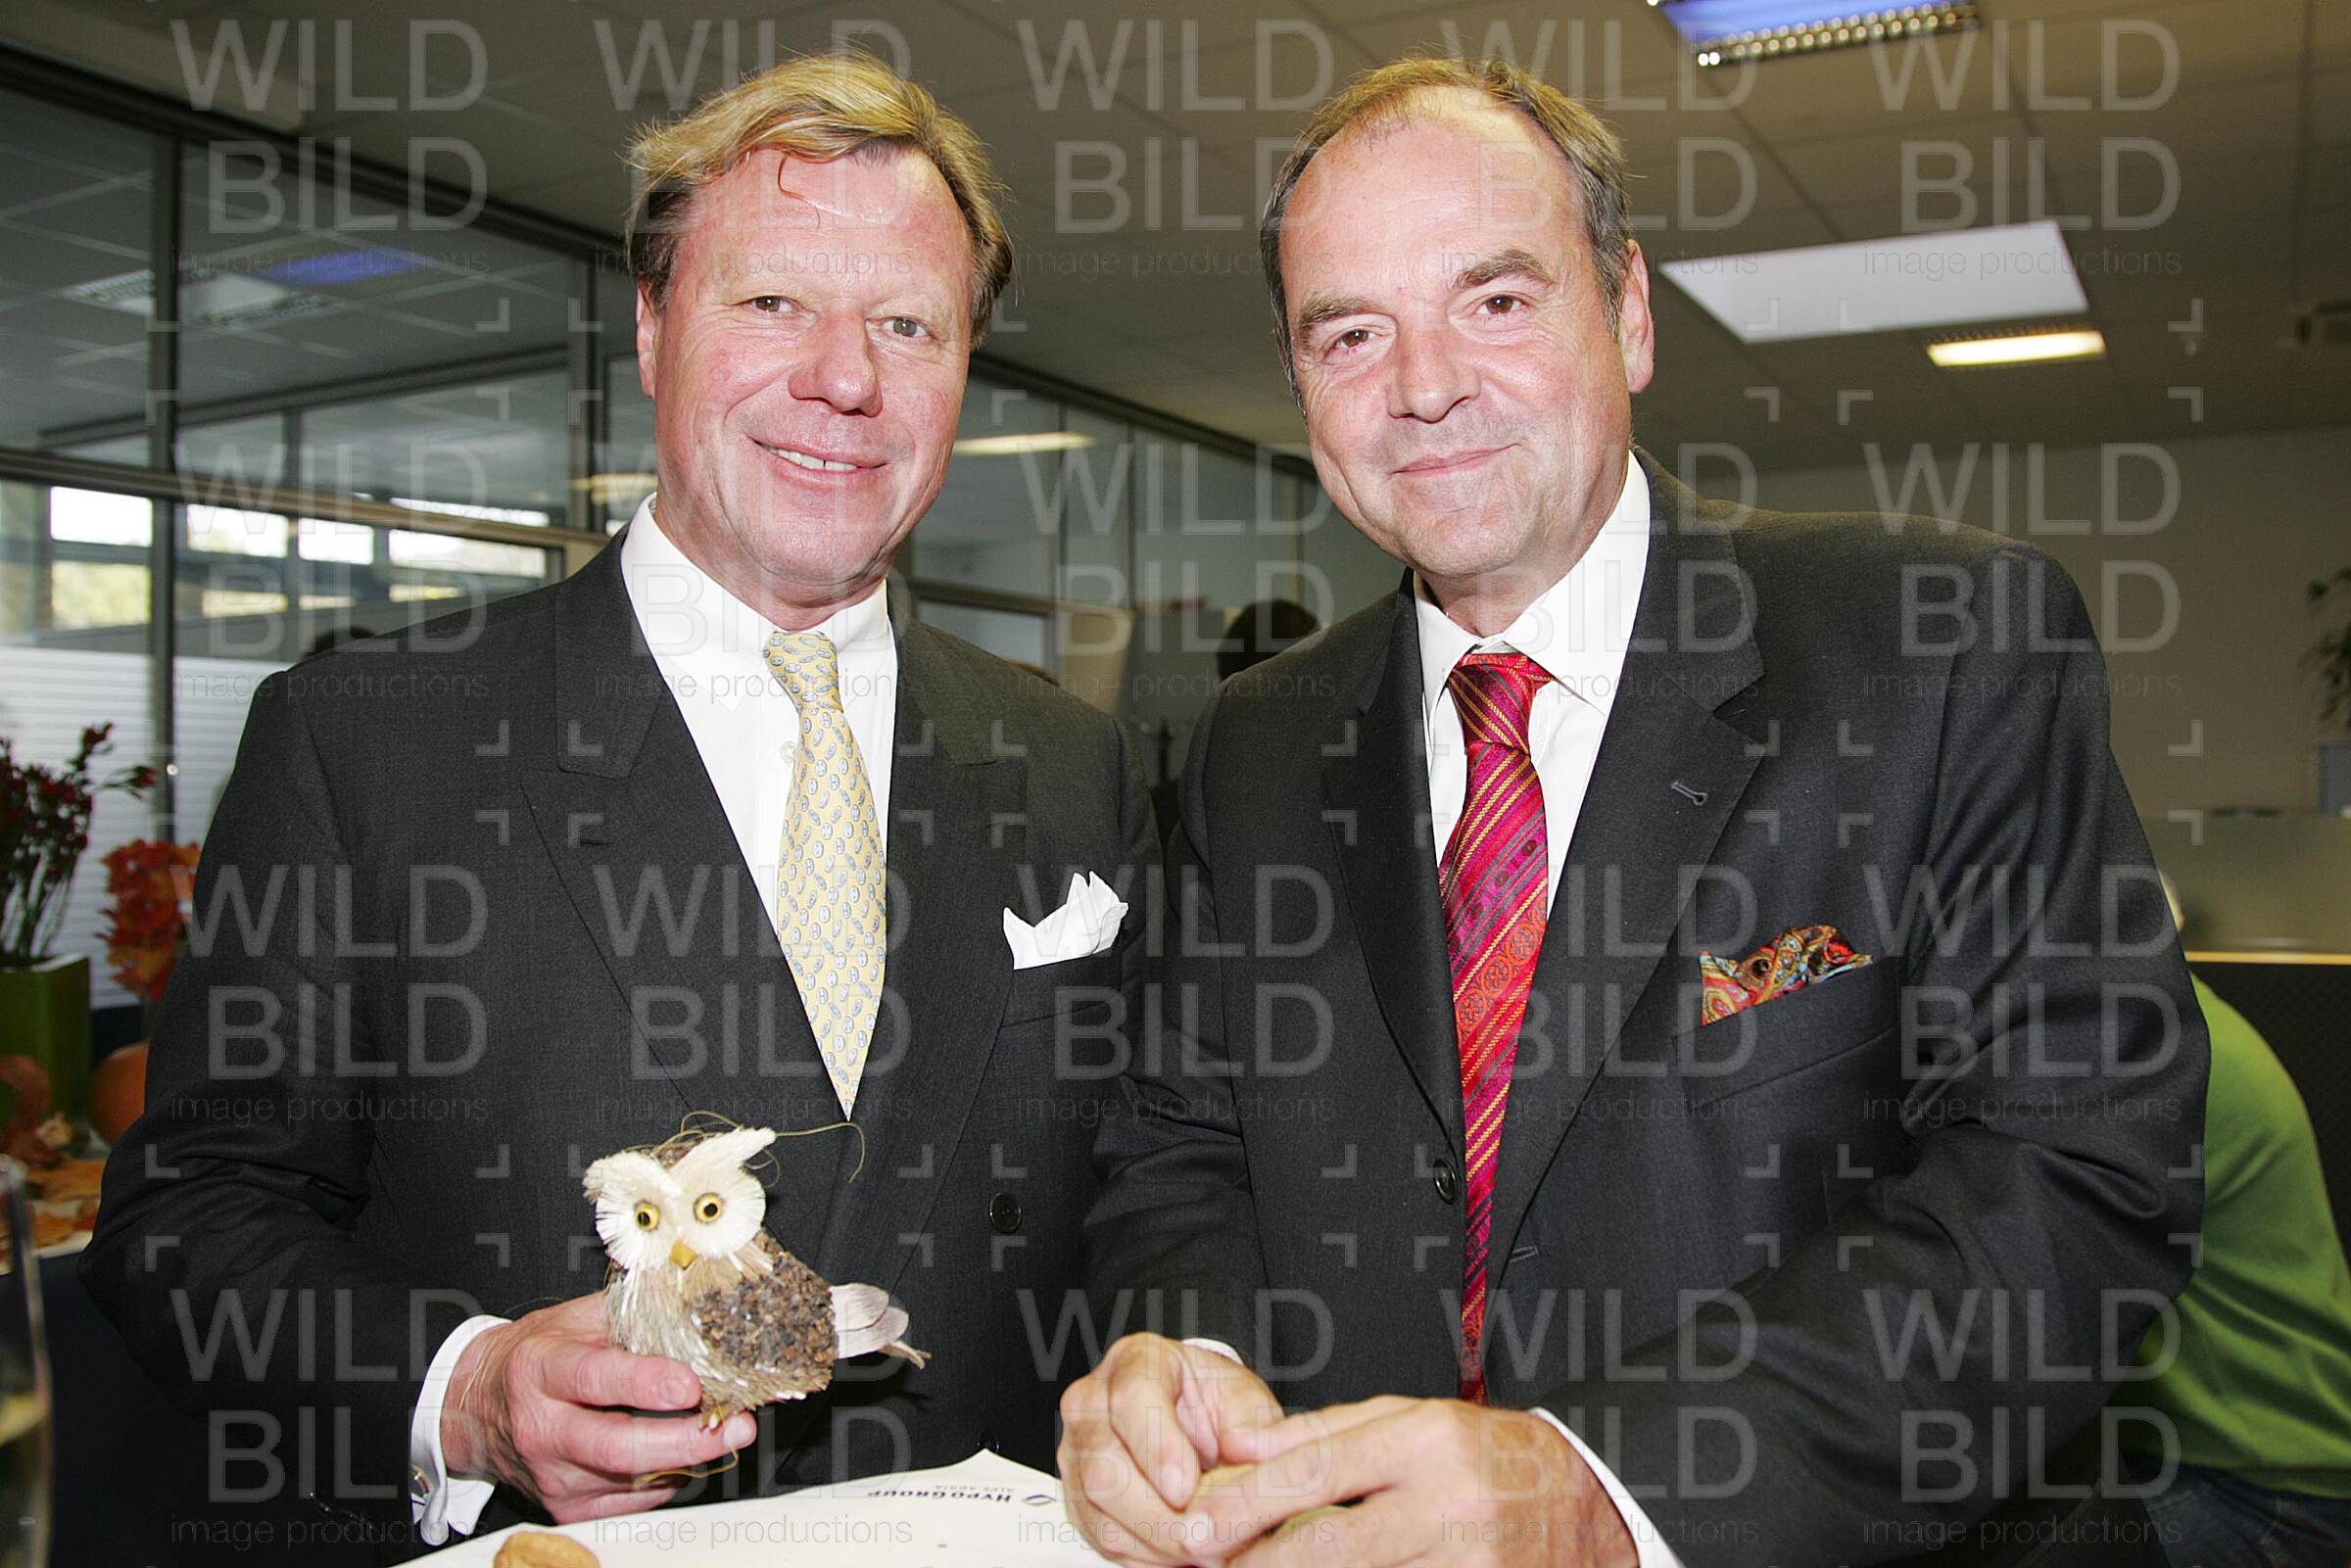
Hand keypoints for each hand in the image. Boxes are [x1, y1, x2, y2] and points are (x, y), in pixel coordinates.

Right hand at [440, 1293, 755, 1523]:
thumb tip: (697, 1309)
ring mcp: (552, 1475)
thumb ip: (632, 1315)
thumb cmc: (536, 1357)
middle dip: (686, 1440)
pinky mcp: (566, 1507)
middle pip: (618, 1448)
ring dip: (688, 1458)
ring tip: (724, 1431)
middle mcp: (541, 1428)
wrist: (480, 1408)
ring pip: (632, 1480)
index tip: (691, 1384)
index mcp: (540, 1370)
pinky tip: (680, 1452)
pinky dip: (667, 1478)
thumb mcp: (574, 1319)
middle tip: (736, 1425)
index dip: (645, 1384)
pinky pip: (632, 1501)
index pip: (594, 1379)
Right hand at [1057, 1332, 1283, 1564]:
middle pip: (1104, 1468)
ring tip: (1202, 1547)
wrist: (1188, 1417)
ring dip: (1154, 1541)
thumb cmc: (1211, 1402)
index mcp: (1135, 1361)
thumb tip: (1249, 1449)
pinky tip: (1178, 1551)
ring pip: (1099, 1510)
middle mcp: (1092, 1403)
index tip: (1187, 1488)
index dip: (1158, 1448)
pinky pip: (1100, 1536)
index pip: (1132, 1398)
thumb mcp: (1245, 1399)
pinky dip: (1144, 1553)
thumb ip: (1255, 1423)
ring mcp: (1076, 1451)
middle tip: (1205, 1535)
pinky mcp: (1075, 1495)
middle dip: (1159, 1515)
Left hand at [1191, 1396, 1638, 1566]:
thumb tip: (1240, 1450)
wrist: (1585, 1510)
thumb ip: (1324, 1433)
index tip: (1198, 1523)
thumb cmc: (1487, 1458)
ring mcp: (1466, 1563)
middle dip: (1257, 1561)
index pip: (1320, 1470)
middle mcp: (1449, 1502)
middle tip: (1204, 1562)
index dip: (1250, 1502)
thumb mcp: (1412, 1420)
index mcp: (1429, 1440)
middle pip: (1330, 1543)